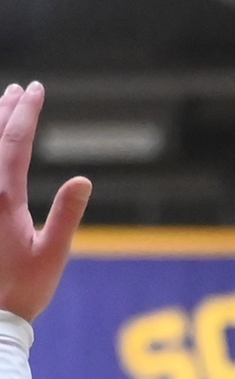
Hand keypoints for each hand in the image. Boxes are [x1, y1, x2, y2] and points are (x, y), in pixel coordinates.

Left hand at [0, 85, 88, 321]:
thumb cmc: (22, 289)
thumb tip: (84, 180)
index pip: (16, 140)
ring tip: (2, 104)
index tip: (36, 89)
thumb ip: (66, 214)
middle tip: (19, 90)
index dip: (27, 111)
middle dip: (7, 109)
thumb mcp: (53, 254)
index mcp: (5, 197)